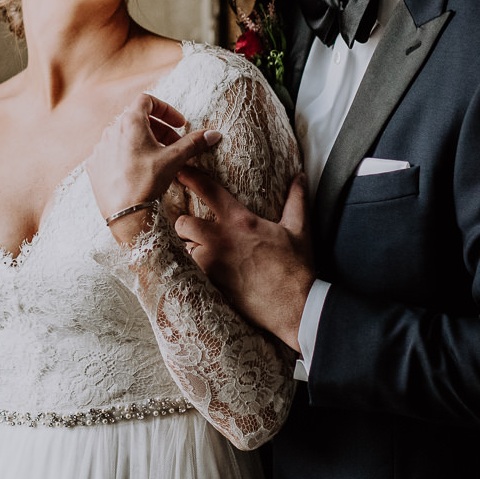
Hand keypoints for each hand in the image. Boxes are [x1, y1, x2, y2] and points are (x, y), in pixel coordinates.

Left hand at [85, 93, 222, 233]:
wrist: (125, 213)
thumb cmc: (148, 181)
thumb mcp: (174, 159)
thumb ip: (193, 143)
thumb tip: (213, 134)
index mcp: (130, 122)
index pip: (147, 101)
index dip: (166, 109)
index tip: (179, 124)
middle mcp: (111, 131)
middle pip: (137, 120)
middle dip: (159, 129)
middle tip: (174, 145)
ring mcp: (100, 148)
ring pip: (124, 137)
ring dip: (143, 142)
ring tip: (157, 159)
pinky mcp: (94, 165)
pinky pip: (112, 153)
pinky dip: (127, 156)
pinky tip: (138, 171)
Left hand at [176, 168, 314, 350]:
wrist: (295, 306)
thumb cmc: (297, 268)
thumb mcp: (299, 230)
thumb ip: (296, 200)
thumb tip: (300, 177)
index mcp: (240, 221)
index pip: (208, 190)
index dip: (190, 177)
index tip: (179, 172)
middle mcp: (221, 239)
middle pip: (183, 222)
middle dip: (184, 224)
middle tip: (193, 230)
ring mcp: (213, 263)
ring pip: (185, 249)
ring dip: (190, 250)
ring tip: (202, 254)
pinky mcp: (211, 283)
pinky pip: (192, 272)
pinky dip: (196, 271)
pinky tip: (206, 274)